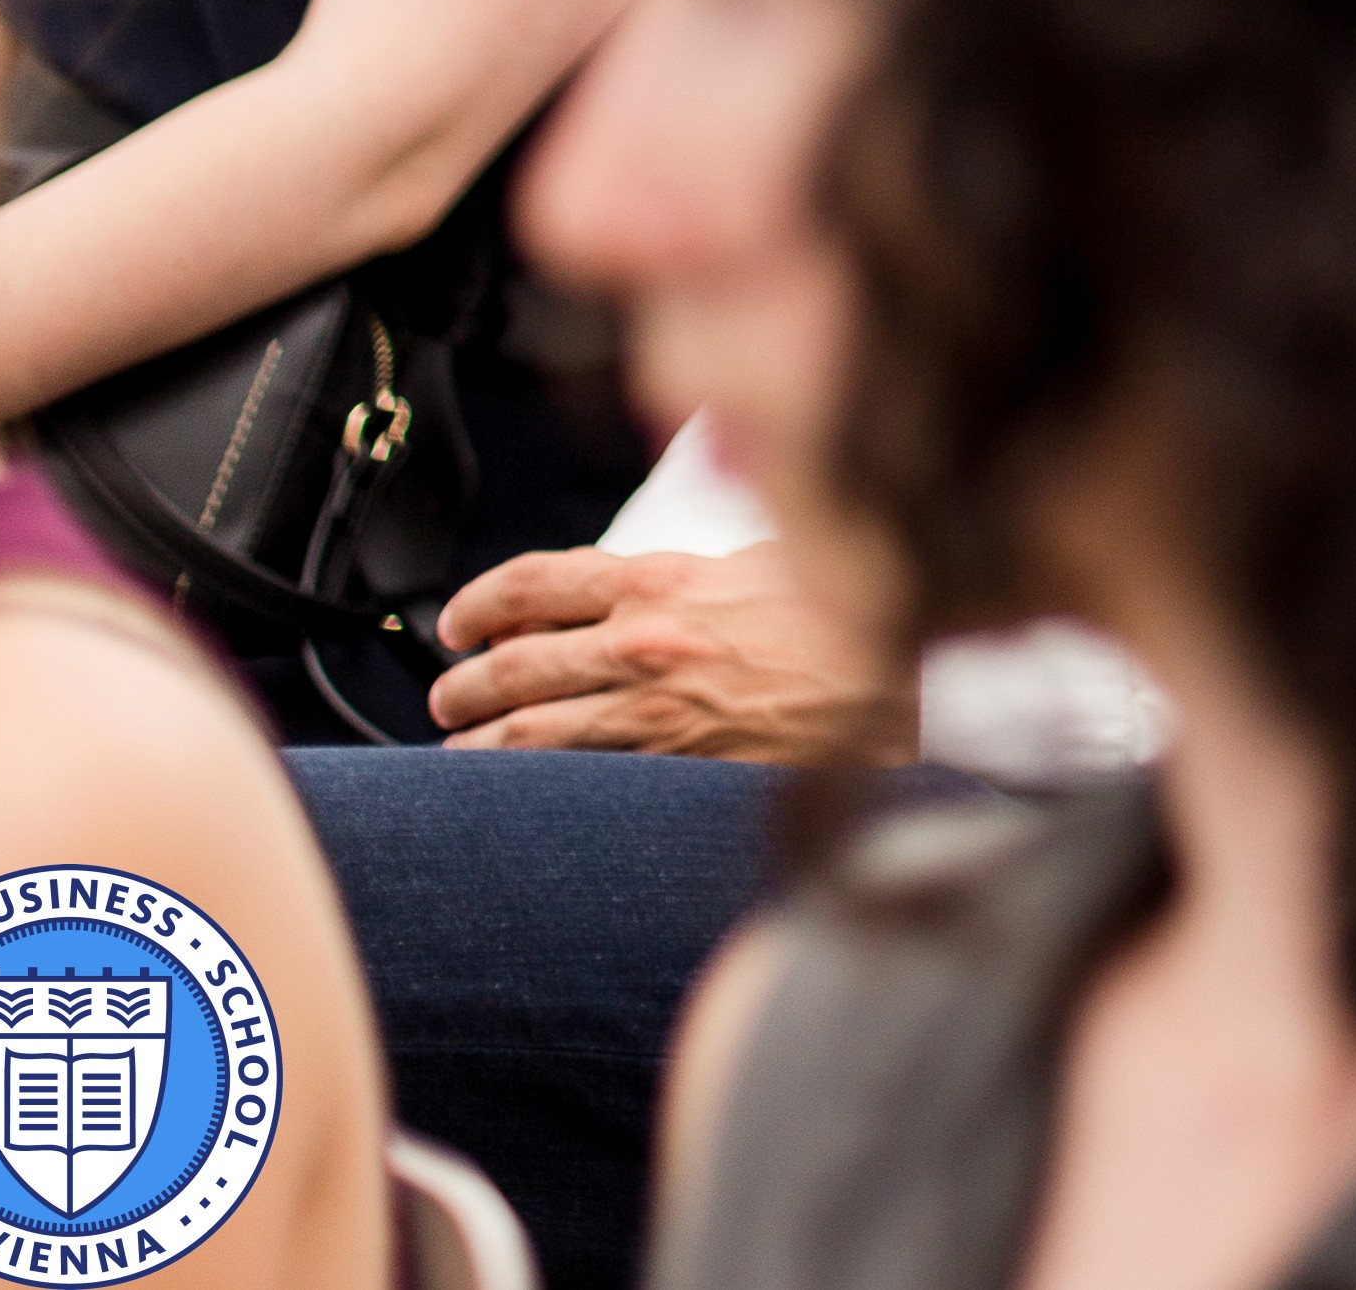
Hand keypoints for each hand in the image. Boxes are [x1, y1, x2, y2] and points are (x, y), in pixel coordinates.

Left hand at [427, 541, 911, 760]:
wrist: (906, 681)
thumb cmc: (850, 615)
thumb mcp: (768, 560)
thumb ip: (695, 570)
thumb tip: (641, 580)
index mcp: (665, 579)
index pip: (535, 583)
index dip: (478, 603)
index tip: (457, 620)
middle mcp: (645, 642)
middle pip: (512, 663)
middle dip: (463, 682)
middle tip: (449, 692)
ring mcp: (656, 712)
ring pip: (525, 734)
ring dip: (477, 742)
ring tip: (462, 747)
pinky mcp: (676, 768)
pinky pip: (575, 782)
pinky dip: (529, 788)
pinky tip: (514, 796)